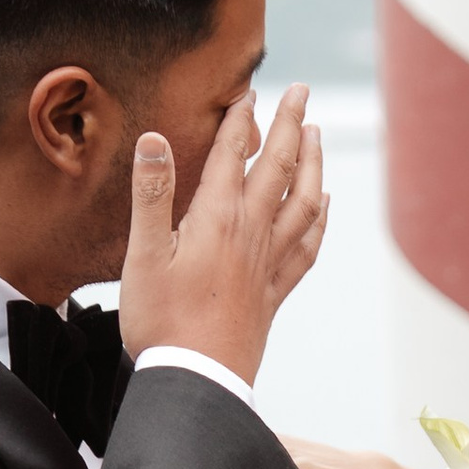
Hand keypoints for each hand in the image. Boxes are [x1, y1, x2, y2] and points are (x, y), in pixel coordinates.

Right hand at [119, 85, 325, 381]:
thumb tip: (153, 138)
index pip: (235, 155)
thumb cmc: (161, 321)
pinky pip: (308, 246)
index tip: (250, 89)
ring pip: (305, 202)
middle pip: (279, 169)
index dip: (242, 119)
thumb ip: (151, 194)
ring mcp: (268, 263)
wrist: (197, 380)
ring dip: (313, 165)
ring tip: (318, 136)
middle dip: (292, 126)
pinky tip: (326, 205)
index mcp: (217, 220)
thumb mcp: (142, 255)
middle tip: (302, 92)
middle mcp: (252, 234)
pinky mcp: (274, 291)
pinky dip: (321, 219)